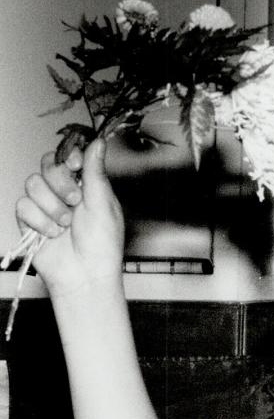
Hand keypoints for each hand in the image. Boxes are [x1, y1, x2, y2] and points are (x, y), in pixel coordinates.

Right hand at [15, 138, 123, 295]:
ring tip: (66, 224)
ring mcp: (45, 205)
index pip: (68, 156)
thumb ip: (96, 172)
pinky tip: (53, 234)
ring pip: (33, 184)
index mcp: (85, 186)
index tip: (75, 165)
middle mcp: (63, 192)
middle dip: (60, 183)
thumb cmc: (102, 247)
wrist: (86, 276)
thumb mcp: (104, 205)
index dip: (68, 156)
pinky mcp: (29, 220)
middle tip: (75, 202)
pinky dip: (40, 221)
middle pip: (47, 164)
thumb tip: (99, 142)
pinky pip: (23, 206)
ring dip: (52, 206)